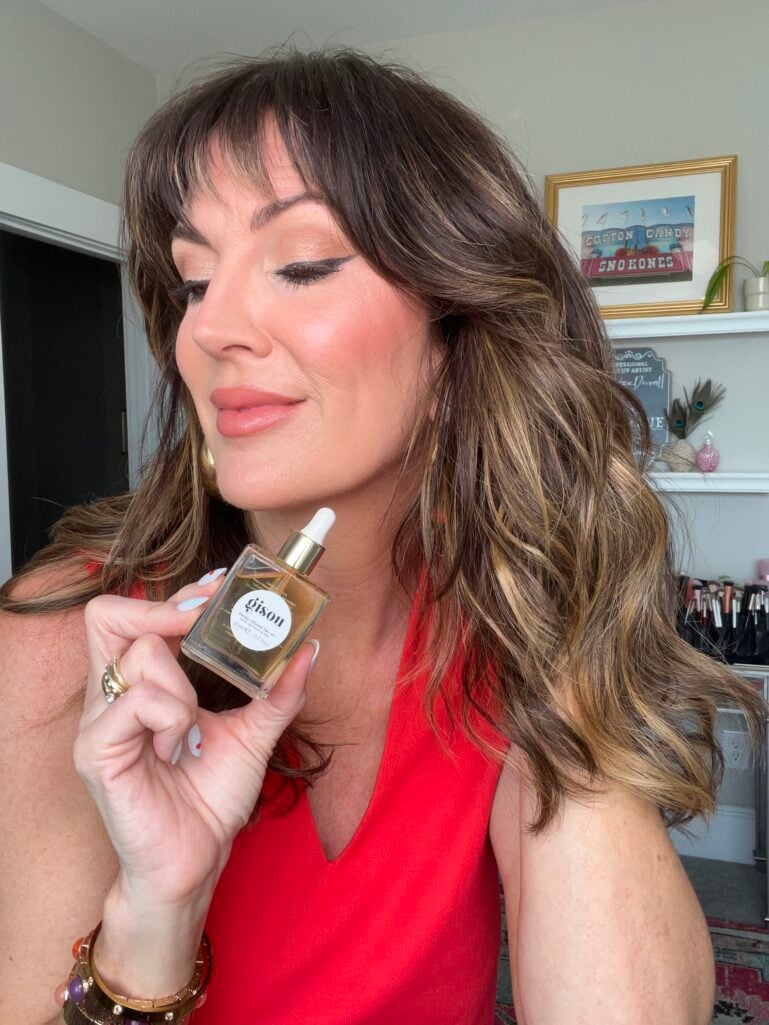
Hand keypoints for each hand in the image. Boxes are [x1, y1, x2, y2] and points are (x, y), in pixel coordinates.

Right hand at [74, 572, 315, 906]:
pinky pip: (136, 702)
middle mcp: (111, 695)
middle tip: (201, 624)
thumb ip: (278, 691)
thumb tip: (309, 648)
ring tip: (193, 729)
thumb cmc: (210, 798)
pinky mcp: (96, 750)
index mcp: (141, 685)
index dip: (173, 595)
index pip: (134, 614)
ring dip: (182, 685)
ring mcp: (98, 721)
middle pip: (107, 616)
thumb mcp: (254, 734)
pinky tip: (179, 748)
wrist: (195, 859)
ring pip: (138, 654)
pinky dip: (172, 717)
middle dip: (163, 611)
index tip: (219, 588)